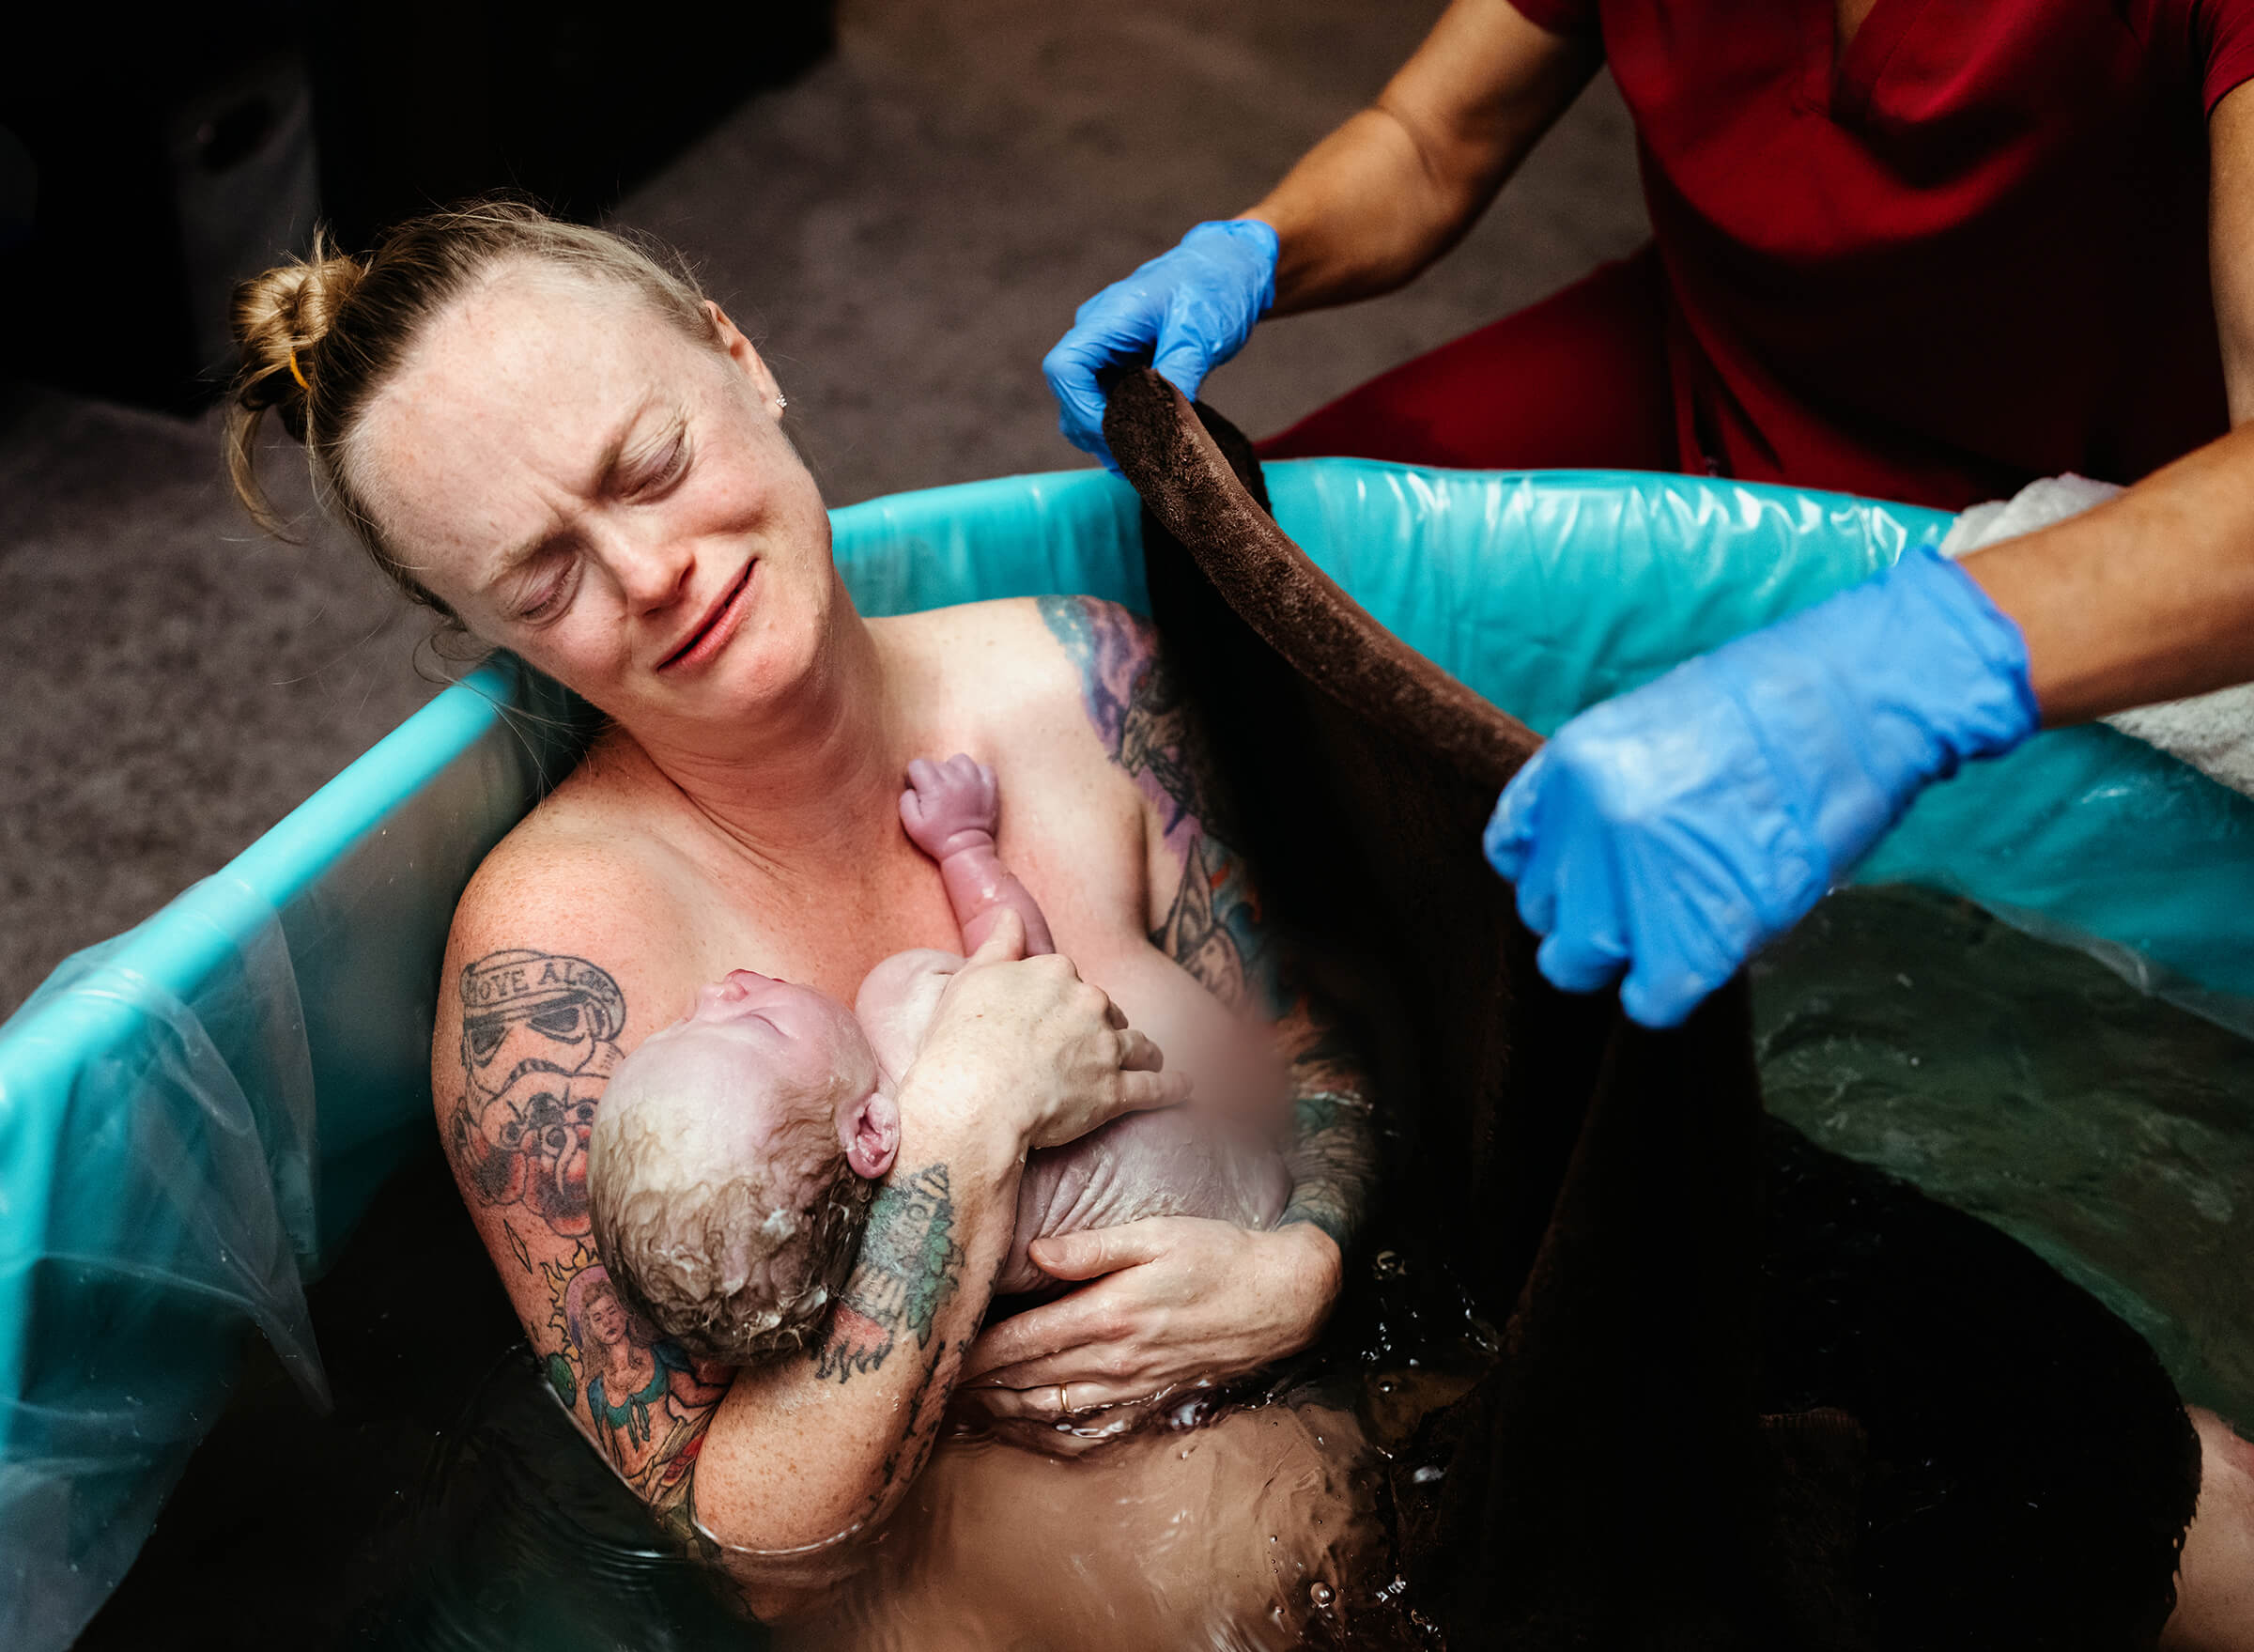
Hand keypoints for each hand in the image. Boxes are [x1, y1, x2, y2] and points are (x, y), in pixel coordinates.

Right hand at [899, 753, 998, 858]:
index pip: (918, 764)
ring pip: (960, 760)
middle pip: (938, 763)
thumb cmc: (938, 840)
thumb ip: (906, 802)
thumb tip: (911, 789)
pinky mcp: (989, 788)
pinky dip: (977, 773)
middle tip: (935, 796)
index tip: (919, 789)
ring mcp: (975, 782)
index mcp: (935, 787)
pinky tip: (970, 785)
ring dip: (954, 769)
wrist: (967, 850)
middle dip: (932, 776)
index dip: (914, 776)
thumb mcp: (912, 826)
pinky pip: (984, 768)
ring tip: (952, 785)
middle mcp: (955, 780)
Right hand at [906, 909, 1188, 1148]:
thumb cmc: (963, 1038)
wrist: (974, 1097)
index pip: (1070, 980)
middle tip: (1091, 1047)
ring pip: (1137, 1045)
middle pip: (1106, 1011)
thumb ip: (999, 943)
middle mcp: (1089, 1004)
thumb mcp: (973, 977)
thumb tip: (1010, 915)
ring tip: (1150, 1059)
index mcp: (1057, 973)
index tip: (1056, 1015)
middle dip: (1103, 1025)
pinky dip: (1173, 1086)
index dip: (1063, 999)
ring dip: (1144, 1051)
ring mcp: (1106, 1048)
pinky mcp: (1115, 1093)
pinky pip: (1155, 1088)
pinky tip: (1184, 1086)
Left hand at [957, 1217, 1339, 1425]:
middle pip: (1027, 1380)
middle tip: (934, 1383)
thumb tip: (1034, 1253)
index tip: (938, 1352)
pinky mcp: (1149, 1397)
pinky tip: (1027, 1424)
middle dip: (977, 1383)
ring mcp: (1132, 1385)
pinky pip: (1088, 1424)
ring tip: (966, 1403)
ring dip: (1004, 1408)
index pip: (1022, 1340)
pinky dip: (1048, 1429)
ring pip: (1050, 1407)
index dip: (976, 1351)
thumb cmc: (1218, 1256)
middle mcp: (1115, 1359)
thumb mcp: (1157, 1234)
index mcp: (1108, 1314)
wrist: (1280, 1300)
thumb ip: (1092, 1246)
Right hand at [1043, 219, 1279, 471]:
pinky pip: (1107, 402)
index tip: (1121, 434)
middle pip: (1070, 395)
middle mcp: (1097, 333)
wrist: (1229, 268)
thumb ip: (1179, 376)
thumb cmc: (1214, 288)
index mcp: (1108, 317)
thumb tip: (1165, 425)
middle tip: (1141, 459)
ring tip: (1148, 458)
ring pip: (1085, 405)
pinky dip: (1123, 427)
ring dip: (1109, 435)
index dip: (1084, 410)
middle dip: (1099, 432)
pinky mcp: (1121, 364)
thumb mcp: (1202, 334)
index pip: (1065, 369)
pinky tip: (1151, 442)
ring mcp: (1106, 349)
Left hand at [1484, 545, 2038, 1027]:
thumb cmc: (1778, 706)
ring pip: (1579, 962)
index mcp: (1572, 766)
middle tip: (1651, 901)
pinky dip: (1668, 992)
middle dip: (1591, 914)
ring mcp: (1640, 879)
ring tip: (1678, 928)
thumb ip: (1606, 794)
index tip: (1594, 877)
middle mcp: (1590, 824)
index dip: (1561, 871)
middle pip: (1545, 911)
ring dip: (1625, 956)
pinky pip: (1650, 999)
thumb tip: (1596, 862)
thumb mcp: (1654, 725)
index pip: (1516, 853)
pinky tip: (1699, 958)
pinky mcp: (1700, 930)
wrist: (1864, 698)